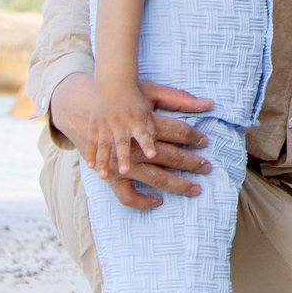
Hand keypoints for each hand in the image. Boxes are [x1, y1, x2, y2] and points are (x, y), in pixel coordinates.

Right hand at [50, 72, 212, 209]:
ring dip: (176, 184)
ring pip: (153, 178)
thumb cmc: (122, 99)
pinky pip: (125, 194)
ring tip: (194, 189)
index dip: (195, 137)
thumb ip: (179, 99)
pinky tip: (157, 201)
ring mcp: (120, 162)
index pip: (179, 132)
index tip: (206, 142)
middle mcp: (134, 145)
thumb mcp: (150, 91)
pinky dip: (141, 201)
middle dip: (192, 162)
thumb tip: (209, 103)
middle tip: (208, 167)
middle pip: (170, 156)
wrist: (82, 104)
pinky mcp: (108, 173)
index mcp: (144, 122)